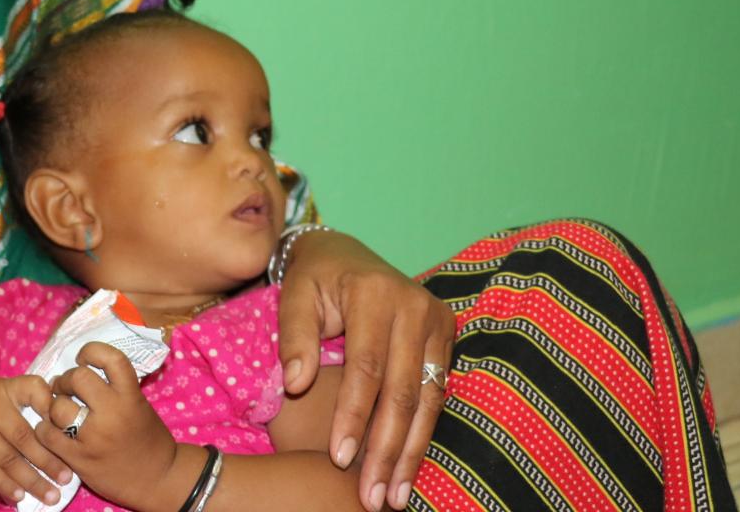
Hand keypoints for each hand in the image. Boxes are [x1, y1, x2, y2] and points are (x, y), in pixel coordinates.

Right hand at [0, 375, 73, 506]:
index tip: (71, 427)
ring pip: (7, 458)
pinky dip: (5, 485)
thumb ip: (27, 402)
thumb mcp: (0, 391)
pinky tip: (20, 496)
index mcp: (4, 387)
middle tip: (67, 477)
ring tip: (51, 495)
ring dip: (31, 479)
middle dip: (48, 459)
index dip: (52, 407)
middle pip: (24, 435)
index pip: (33, 389)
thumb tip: (61, 426)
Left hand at [36, 342, 180, 510]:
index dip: (92, 350)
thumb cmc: (149, 438)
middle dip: (66, 379)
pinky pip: (49, 435)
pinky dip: (44, 428)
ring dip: (53, 404)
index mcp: (131, 396)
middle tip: (65, 386)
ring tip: (57, 408)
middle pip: (77, 378)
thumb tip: (84, 367)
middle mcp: (112, 413)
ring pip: (58, 407)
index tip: (83, 358)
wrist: (158, 479)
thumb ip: (116, 387)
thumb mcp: (139, 404)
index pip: (110, 358)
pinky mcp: (79, 458)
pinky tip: (50, 428)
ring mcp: (93, 437)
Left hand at [276, 230, 454, 511]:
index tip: (339, 459)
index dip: (354, 416)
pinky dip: (423, 433)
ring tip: (394, 497)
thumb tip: (295, 385)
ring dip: (410, 452)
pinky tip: (409, 467)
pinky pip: (437, 393)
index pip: (366, 367)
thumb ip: (294, 337)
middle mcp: (414, 305)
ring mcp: (436, 320)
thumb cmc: (313, 278)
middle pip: (402, 390)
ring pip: (427, 399)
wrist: (343, 252)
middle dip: (386, 449)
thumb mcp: (294, 295)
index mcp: (374, 293)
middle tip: (373, 498)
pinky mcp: (446, 334)